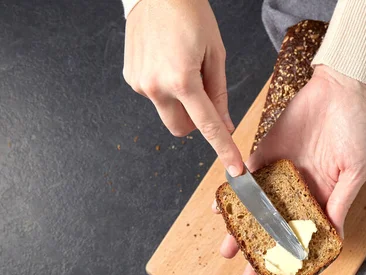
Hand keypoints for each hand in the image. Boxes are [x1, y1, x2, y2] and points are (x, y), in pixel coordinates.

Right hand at [123, 0, 242, 175]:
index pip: (208, 125)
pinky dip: (166, 90)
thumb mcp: (216, 55)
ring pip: (168, 113)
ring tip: (184, 69)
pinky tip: (168, 64)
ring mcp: (139, 83)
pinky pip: (155, 97)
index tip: (235, 168)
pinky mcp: (130, 78)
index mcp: (181, 80)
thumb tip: (224, 125)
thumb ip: (219, 94)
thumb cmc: (191, 16)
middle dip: (197, 123)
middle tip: (205, 96)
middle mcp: (155, 86)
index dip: (223, 148)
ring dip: (181, 104)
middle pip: (183, 129)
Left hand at [214, 65, 365, 274]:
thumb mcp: (355, 172)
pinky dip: (232, 194)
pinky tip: (220, 210)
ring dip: (243, 231)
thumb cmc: (356, 129)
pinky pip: (245, 179)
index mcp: (324, 200)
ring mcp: (280, 175)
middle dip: (265, 255)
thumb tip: (333, 238)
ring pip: (258, 211)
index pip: (312, 240)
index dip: (306, 267)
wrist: (339, 88)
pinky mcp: (264, 156)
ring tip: (230, 251)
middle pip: (279, 231)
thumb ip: (340, 204)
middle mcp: (299, 192)